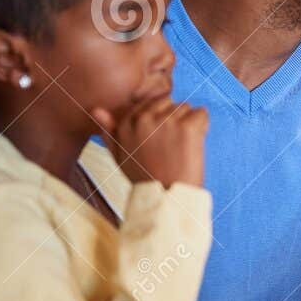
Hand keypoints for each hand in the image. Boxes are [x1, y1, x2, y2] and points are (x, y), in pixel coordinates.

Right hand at [92, 96, 207, 188]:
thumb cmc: (145, 178)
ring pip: (186, 107)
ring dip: (189, 123)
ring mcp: (167, 122)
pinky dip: (203, 126)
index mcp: (127, 123)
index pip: (151, 103)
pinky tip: (195, 144)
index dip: (160, 119)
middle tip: (173, 145)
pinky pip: (201, 113)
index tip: (161, 140)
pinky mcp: (187, 128)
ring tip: (182, 147)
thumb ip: (109, 132)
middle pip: (170, 103)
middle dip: (175, 118)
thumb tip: (97, 110)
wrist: (167, 197)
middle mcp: (144, 119)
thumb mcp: (119, 156)